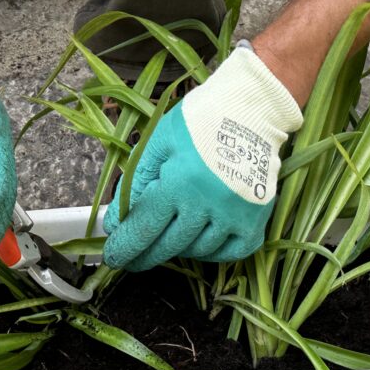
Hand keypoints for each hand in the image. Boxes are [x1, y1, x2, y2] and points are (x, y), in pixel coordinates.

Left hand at [103, 47, 303, 270]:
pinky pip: (231, 253)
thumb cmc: (201, 120)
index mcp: (180, 184)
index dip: (125, 246)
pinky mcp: (256, 220)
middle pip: (169, 245)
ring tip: (167, 238)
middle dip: (145, 256)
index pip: (144, 228)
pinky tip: (199, 242)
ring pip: (198, 250)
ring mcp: (235, 217)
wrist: (251, 109)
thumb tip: (117, 219)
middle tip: (131, 260)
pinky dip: (212, 253)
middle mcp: (208, 206)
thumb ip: (136, 181)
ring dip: (178, 248)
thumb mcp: (159, 141)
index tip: (113, 256)